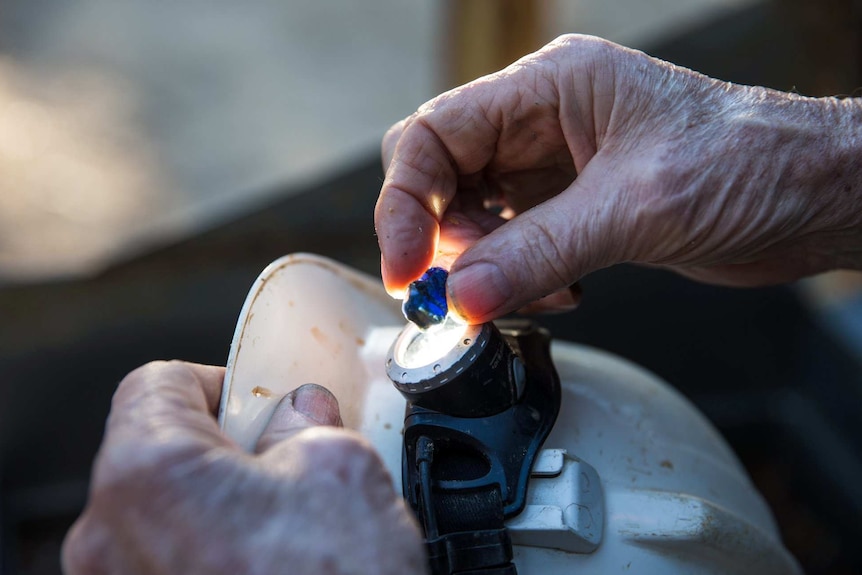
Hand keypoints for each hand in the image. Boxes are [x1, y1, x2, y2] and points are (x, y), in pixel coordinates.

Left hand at [62, 361, 426, 574]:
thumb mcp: (342, 471)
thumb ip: (309, 426)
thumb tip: (302, 417)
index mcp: (146, 474)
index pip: (157, 384)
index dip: (220, 382)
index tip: (261, 403)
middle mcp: (109, 539)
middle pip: (159, 454)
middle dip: (227, 451)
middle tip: (289, 465)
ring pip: (167, 517)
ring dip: (224, 509)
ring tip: (290, 530)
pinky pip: (171, 566)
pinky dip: (215, 556)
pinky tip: (274, 569)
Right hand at [376, 34, 861, 322]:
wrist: (812, 198)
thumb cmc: (750, 163)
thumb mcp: (636, 206)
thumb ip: (541, 253)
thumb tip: (465, 298)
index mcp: (549, 87)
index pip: (437, 133)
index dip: (405, 201)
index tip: (407, 268)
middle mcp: (541, 123)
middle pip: (442, 177)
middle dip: (440, 239)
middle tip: (454, 295)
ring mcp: (553, 168)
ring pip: (473, 219)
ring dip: (482, 268)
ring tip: (529, 292)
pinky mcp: (572, 210)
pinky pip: (511, 247)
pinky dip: (516, 279)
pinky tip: (562, 292)